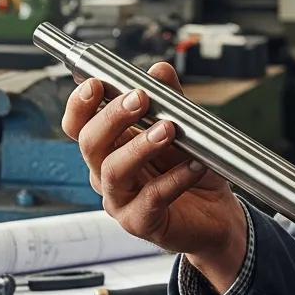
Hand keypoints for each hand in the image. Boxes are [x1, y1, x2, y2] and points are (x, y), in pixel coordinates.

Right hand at [61, 62, 247, 289]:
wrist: (216, 215)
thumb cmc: (191, 169)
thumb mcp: (184, 128)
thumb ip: (170, 99)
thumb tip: (159, 70)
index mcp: (109, 146)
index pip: (78, 125)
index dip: (80, 104)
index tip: (96, 83)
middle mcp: (106, 173)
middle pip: (90, 143)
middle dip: (112, 117)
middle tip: (140, 98)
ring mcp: (120, 201)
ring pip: (114, 171)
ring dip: (140, 146)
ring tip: (169, 129)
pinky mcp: (141, 223)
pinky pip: (151, 199)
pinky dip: (174, 179)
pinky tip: (194, 165)